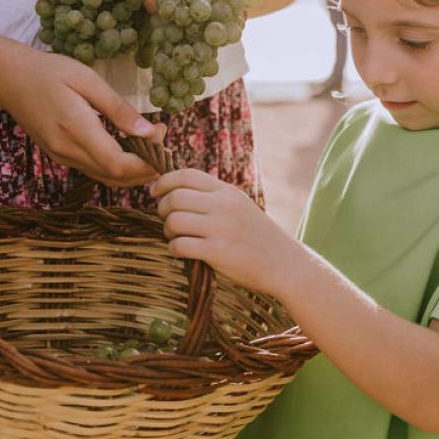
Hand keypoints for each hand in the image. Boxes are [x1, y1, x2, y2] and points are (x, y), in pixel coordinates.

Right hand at [0, 46, 166, 186]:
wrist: (8, 78)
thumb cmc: (49, 71)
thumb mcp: (87, 80)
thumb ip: (118, 109)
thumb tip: (148, 132)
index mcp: (75, 129)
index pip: (118, 164)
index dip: (146, 161)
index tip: (162, 135)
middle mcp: (67, 150)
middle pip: (115, 177)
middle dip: (146, 167)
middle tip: (163, 140)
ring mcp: (61, 156)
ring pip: (105, 177)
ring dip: (133, 169)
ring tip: (151, 143)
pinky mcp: (60, 155)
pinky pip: (94, 170)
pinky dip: (117, 166)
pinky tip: (129, 146)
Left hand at [151, 169, 301, 296]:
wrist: (284, 263)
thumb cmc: (258, 236)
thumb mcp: (240, 205)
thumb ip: (214, 196)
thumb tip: (177, 190)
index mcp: (228, 191)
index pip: (187, 175)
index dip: (165, 181)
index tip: (155, 191)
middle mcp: (224, 205)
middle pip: (175, 198)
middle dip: (163, 209)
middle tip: (166, 219)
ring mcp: (220, 228)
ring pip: (174, 221)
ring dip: (168, 230)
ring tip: (176, 237)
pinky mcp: (217, 252)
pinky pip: (179, 245)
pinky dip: (174, 249)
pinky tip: (182, 251)